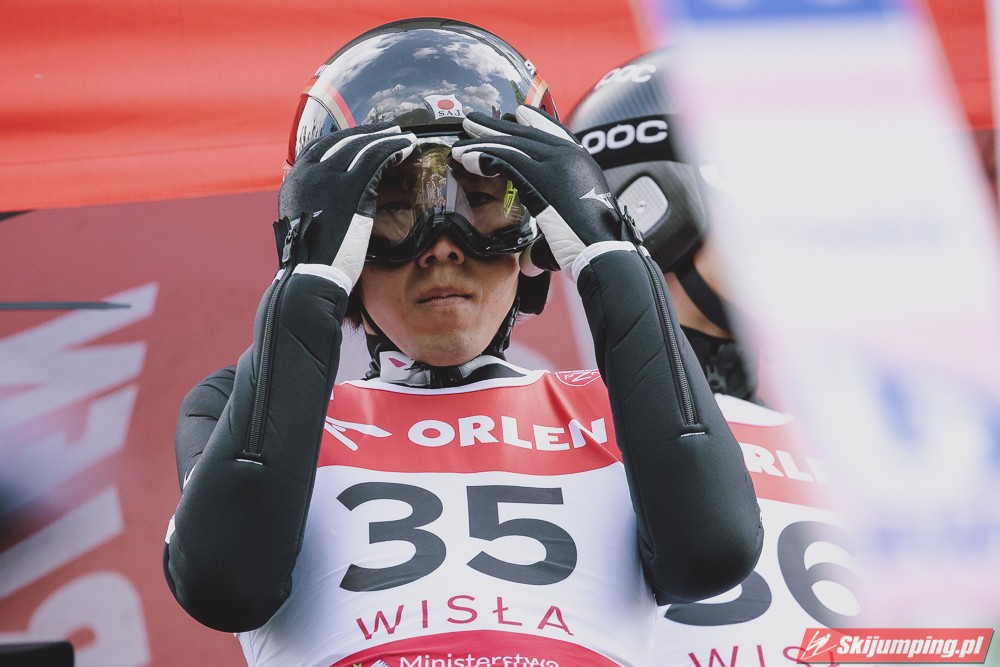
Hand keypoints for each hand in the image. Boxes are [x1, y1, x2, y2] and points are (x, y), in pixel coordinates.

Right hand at [276, 122, 416, 289]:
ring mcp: (329, 179)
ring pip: (363, 146)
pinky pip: (377, 159)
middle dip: (370, 133)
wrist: (310, 280)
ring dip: (386, 139)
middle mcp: (308, 174)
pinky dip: (393, 150)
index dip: (345, 138)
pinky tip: (407, 149)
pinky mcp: (351, 189)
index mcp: (294, 182)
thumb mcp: (303, 227)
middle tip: (390, 130)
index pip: (320, 147)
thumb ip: (312, 207)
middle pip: (343, 141)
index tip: (363, 135)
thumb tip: (323, 204)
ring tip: (404, 138)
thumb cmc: (311, 264)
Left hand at [452, 106, 638, 277]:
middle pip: (528, 132)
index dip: (532, 123)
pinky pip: (503, 158)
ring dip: (483, 139)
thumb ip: (545, 240)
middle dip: (499, 127)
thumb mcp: (568, 231)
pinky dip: (481, 156)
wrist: (603, 252)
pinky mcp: (540, 174)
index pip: (554, 133)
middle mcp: (571, 156)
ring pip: (511, 142)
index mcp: (582, 163)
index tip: (515, 116)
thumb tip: (528, 261)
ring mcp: (557, 162)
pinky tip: (465, 158)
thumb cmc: (590, 249)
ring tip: (462, 137)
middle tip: (476, 121)